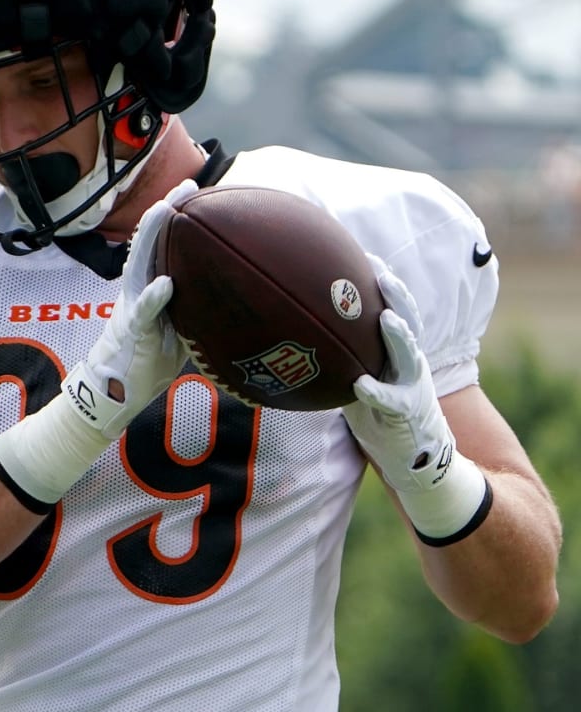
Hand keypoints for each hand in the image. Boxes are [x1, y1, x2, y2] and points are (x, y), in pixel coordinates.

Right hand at [0, 181, 195, 508]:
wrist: (114, 392)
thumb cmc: (148, 363)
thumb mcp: (178, 329)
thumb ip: (196, 309)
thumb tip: (234, 297)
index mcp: (148, 287)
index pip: (162, 244)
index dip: (178, 217)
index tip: (199, 190)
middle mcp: (136, 289)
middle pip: (150, 241)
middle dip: (167, 211)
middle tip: (187, 185)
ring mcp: (132, 307)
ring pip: (140, 263)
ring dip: (154, 236)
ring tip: (169, 210)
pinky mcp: (132, 332)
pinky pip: (143, 312)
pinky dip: (154, 297)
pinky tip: (166, 282)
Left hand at [342, 255, 488, 541]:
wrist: (415, 460)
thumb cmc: (379, 413)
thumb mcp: (356, 376)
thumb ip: (339, 355)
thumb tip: (295, 331)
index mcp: (395, 349)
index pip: (390, 305)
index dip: (379, 279)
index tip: (360, 251)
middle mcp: (408, 361)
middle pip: (405, 318)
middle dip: (394, 293)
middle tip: (377, 268)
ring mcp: (411, 385)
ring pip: (408, 355)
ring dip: (399, 336)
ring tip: (385, 318)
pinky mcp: (407, 414)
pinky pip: (391, 401)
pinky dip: (377, 391)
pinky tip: (361, 384)